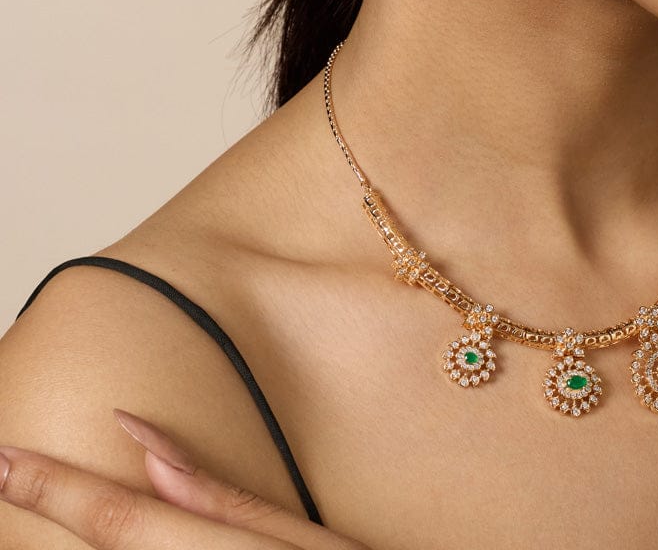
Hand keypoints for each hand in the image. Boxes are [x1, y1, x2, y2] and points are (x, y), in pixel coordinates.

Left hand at [0, 408, 369, 548]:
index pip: (120, 519)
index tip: (1, 457)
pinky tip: (118, 537)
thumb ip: (217, 496)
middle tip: (7, 473)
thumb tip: (140, 440)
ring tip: (44, 506)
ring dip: (85, 545)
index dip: (54, 488)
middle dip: (48, 515)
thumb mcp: (305, 539)